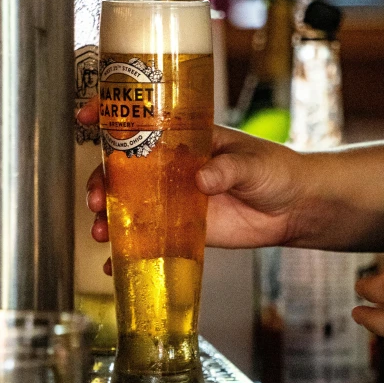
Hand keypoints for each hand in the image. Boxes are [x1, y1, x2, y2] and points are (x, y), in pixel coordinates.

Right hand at [79, 95, 307, 249]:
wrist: (295, 207)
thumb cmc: (276, 170)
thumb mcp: (251, 163)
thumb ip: (227, 169)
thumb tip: (203, 179)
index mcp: (185, 138)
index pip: (141, 122)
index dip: (110, 118)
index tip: (88, 119)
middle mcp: (172, 167)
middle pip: (124, 169)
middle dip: (103, 182)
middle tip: (99, 198)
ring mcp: (174, 199)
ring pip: (129, 205)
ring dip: (108, 217)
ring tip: (101, 231)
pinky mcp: (183, 230)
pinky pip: (149, 239)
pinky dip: (128, 252)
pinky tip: (112, 264)